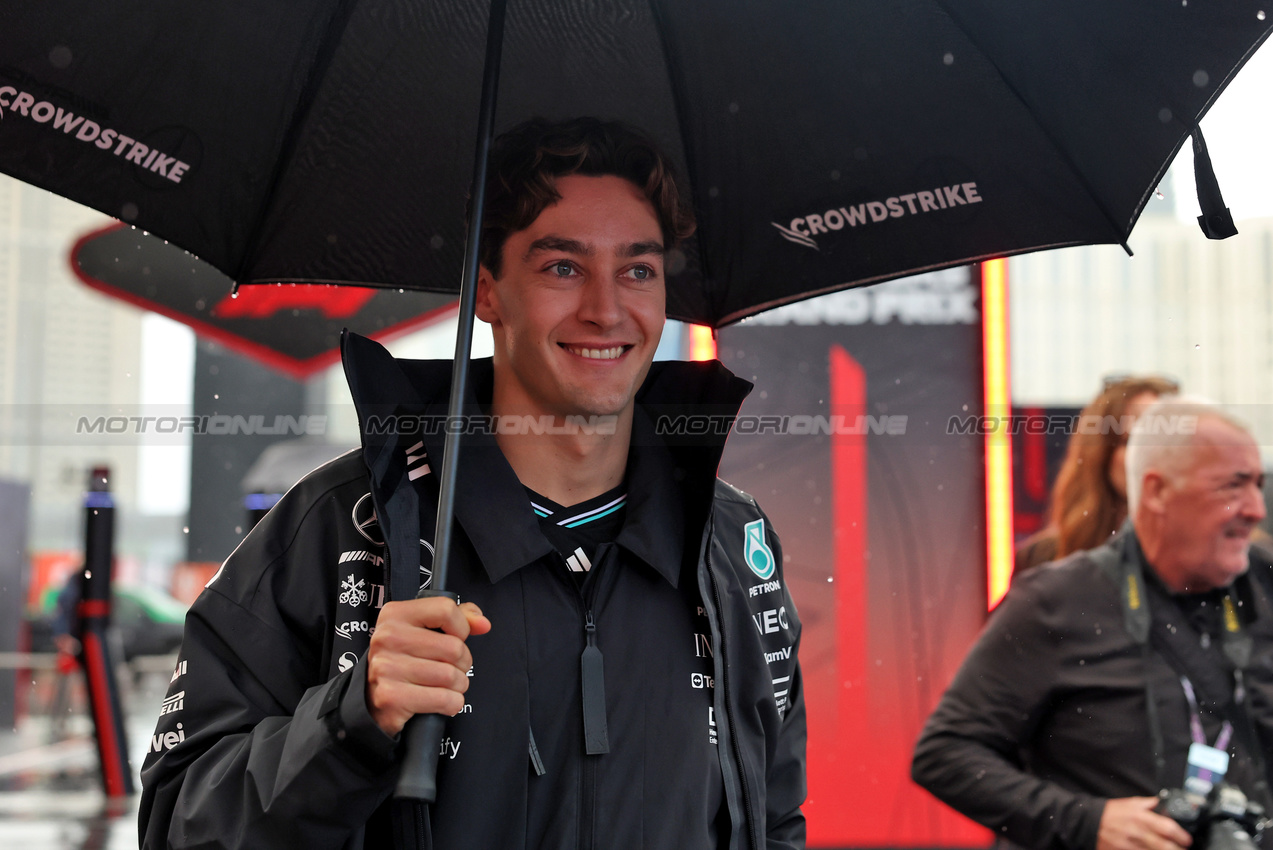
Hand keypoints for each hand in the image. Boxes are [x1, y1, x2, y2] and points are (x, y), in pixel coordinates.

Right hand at [364, 598, 490, 736]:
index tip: (456, 638)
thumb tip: (483, 623)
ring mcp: (387, 668)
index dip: (461, 627)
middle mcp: (388, 638)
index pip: (446, 610)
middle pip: (454, 647)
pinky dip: (452, 703)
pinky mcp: (392, 697)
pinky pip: (444, 699)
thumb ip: (457, 618)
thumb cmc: (404, 661)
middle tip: (451, 667)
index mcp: (395, 614)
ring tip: (445, 685)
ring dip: (458, 685)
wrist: (373, 698)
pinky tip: (441, 700)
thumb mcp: (424, 631)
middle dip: (462, 662)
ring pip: (451, 676)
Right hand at [1097, 797, 1192, 849]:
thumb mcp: (1129, 803)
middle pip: (1165, 845)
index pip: (1167, 827)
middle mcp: (1137, 831)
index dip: (1181, 835)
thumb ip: (1148, 804)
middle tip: (1183, 849)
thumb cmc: (1110, 813)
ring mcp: (1130, 844)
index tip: (1187, 840)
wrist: (1088, 822)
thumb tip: (1162, 803)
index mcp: (1140, 816)